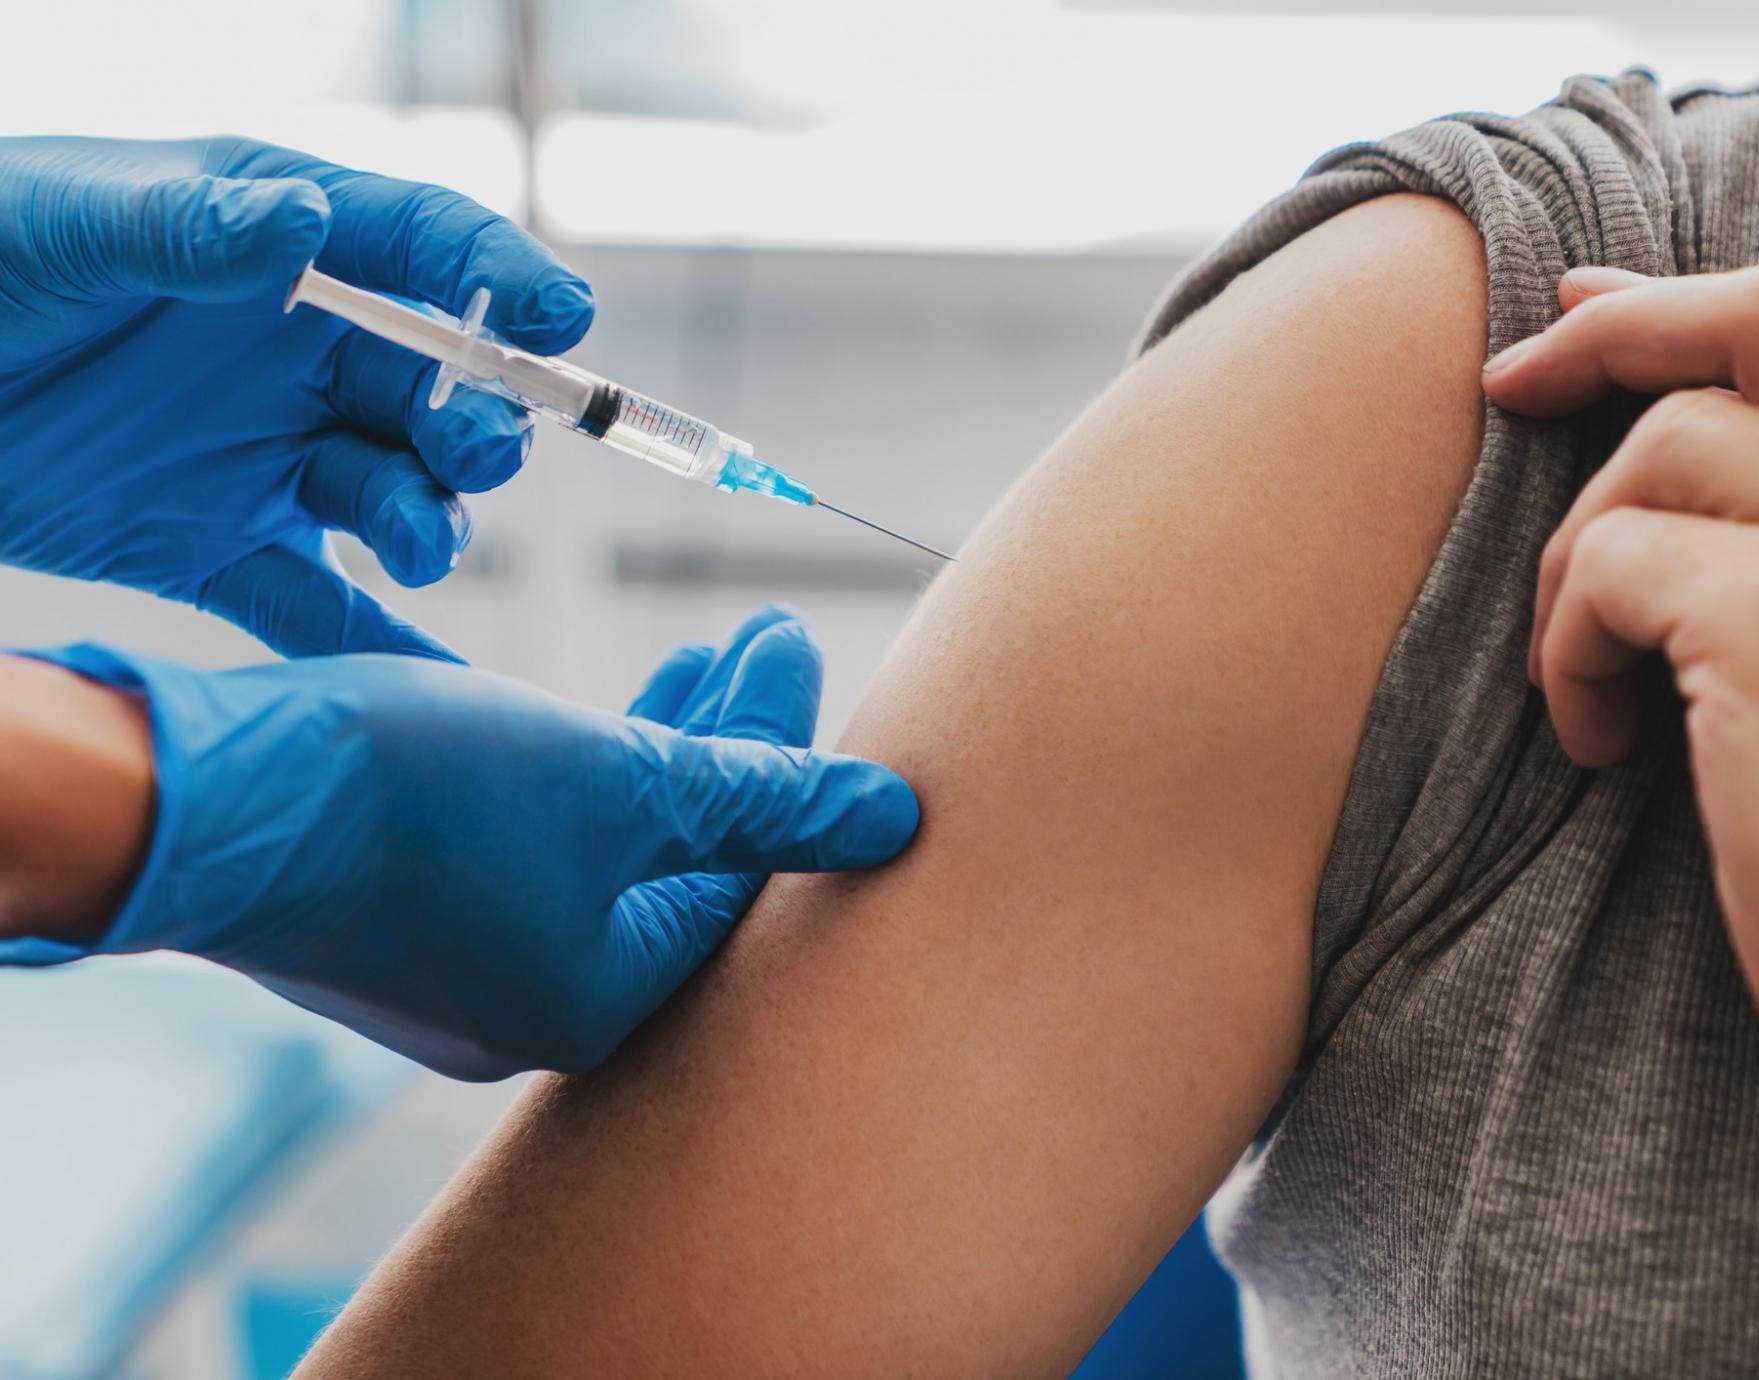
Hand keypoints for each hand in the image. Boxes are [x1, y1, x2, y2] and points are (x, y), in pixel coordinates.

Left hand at [0, 135, 595, 658]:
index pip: (422, 249)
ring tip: (416, 544)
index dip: (503, 280)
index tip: (561, 322)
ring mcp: (266, 457)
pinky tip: (434, 697)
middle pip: (435, 391)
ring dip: (432, 522)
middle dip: (477, 424)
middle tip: (470, 452)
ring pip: (396, 498)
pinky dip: (381, 651)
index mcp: (279, 249)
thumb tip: (306, 222)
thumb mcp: (66, 224)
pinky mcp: (221, 548)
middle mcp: (297, 355)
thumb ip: (186, 226)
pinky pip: (322, 608)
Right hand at [0, 606, 918, 1078]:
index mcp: (606, 1001)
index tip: (796, 644)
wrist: (199, 798)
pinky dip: (587, 773)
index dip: (787, 755)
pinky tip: (609, 714)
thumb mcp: (619, 782)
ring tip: (714, 654)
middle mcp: (542, 1007)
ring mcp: (470, 971)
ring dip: (665, 747)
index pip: (742, 876)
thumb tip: (898, 818)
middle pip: (682, 862)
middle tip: (773, 638)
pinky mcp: (413, 920)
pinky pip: (539, 846)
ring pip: (608, 848)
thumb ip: (764, 800)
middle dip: (735, 742)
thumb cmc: (418, 795)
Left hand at [1483, 261, 1758, 1315]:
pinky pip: (1605, 571)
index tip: (1588, 306)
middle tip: (1506, 383)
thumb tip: (1694, 478)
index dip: (1694, 299)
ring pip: (1653, 458)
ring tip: (1587, 688)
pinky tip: (1594, 746)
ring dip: (1577, 564)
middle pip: (1750, 321)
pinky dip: (1564, 650)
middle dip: (1608, 329)